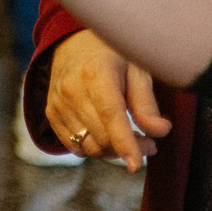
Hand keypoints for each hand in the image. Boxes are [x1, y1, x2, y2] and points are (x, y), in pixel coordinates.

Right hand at [44, 30, 171, 171]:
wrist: (72, 45)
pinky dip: (94, 148)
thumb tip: (160, 131)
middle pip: (101, 137)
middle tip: (149, 142)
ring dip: (112, 151)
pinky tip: (107, 135)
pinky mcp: (51, 113)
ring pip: (88, 146)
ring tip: (130, 138)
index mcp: (96, 73)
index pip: (110, 114)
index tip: (136, 165)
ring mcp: (58, 102)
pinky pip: (74, 145)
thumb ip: (146, 102)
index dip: (124, 142)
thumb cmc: (112, 57)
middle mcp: (71, 89)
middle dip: (129, 148)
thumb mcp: (136, 70)